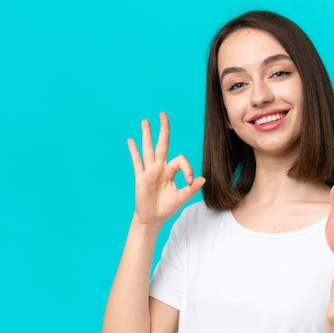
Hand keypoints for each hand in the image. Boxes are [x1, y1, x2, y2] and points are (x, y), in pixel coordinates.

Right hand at [127, 112, 205, 226]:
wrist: (153, 218)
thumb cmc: (167, 207)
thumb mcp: (182, 197)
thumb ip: (191, 188)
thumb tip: (203, 179)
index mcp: (170, 170)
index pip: (180, 160)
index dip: (187, 169)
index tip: (190, 181)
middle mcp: (159, 167)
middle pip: (162, 144)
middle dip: (163, 129)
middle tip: (163, 114)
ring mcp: (149, 171)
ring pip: (148, 149)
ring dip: (147, 135)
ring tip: (145, 121)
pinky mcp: (140, 177)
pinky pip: (137, 162)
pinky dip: (134, 151)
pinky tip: (130, 140)